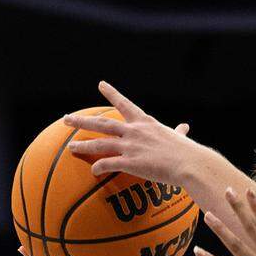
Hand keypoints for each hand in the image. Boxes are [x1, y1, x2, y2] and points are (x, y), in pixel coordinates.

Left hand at [65, 82, 193, 186]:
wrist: (189, 163)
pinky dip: (99, 167)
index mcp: (145, 122)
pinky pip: (108, 164)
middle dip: (82, 121)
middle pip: (102, 124)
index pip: (125, 104)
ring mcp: (130, 146)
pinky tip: (92, 171)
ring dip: (83, 145)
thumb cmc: (187, 152)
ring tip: (70, 147)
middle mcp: (134, 131)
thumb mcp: (180, 138)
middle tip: (67, 119)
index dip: (112, 94)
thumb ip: (178, 132)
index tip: (100, 84)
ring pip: (100, 144)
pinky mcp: (130, 163)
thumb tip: (184, 127)